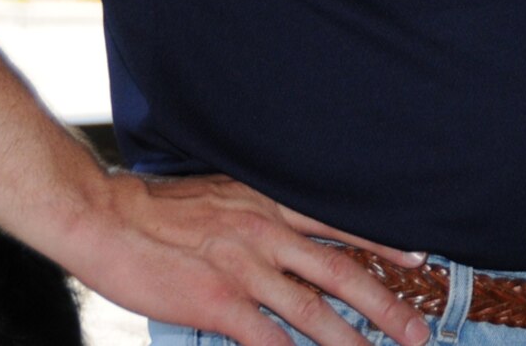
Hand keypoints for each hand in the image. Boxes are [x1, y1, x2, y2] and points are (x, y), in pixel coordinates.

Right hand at [61, 171, 433, 345]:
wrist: (105, 216)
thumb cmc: (158, 208)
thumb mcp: (222, 193)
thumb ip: (259, 213)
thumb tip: (288, 233)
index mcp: (269, 204)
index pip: (340, 224)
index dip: (382, 244)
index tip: (419, 261)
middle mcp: (267, 233)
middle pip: (340, 272)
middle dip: (385, 303)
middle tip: (420, 330)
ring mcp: (244, 270)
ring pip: (313, 310)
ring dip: (352, 339)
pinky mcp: (218, 304)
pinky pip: (267, 339)